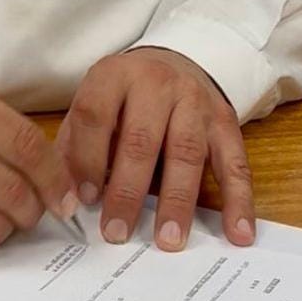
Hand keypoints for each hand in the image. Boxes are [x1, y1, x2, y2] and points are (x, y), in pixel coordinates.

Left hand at [56, 47, 254, 251]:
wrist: (178, 60)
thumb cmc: (127, 94)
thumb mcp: (96, 101)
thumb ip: (76, 143)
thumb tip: (63, 196)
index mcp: (115, 75)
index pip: (95, 115)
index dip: (87, 158)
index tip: (84, 199)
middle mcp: (156, 83)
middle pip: (141, 139)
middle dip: (127, 190)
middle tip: (117, 231)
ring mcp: (195, 102)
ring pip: (186, 153)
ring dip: (176, 201)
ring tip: (168, 240)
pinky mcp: (225, 122)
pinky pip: (235, 163)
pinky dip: (238, 201)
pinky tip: (236, 233)